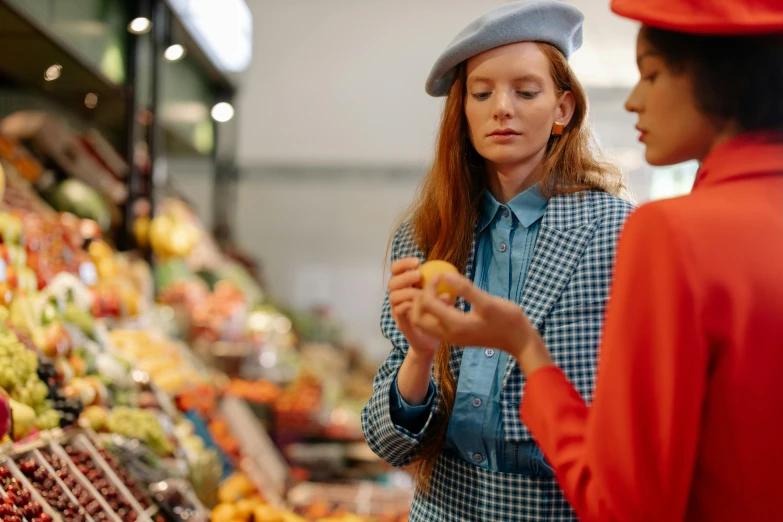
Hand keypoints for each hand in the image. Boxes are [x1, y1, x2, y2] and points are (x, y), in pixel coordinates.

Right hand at [388, 257, 439, 361]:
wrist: (433, 339)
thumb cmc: (438, 314)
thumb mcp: (442, 297)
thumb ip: (442, 286)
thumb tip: (449, 274)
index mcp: (405, 286)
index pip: (396, 270)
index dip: (403, 264)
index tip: (418, 261)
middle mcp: (398, 297)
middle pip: (392, 282)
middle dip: (405, 276)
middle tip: (419, 274)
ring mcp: (397, 310)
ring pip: (393, 296)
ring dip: (407, 291)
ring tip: (421, 290)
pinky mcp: (400, 322)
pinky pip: (398, 311)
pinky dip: (407, 305)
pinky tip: (419, 303)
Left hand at [410, 272, 542, 362]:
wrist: (519, 341)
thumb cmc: (508, 320)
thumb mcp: (488, 302)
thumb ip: (465, 289)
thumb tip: (444, 274)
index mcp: (455, 326)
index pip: (426, 304)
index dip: (429, 285)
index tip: (440, 274)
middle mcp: (449, 335)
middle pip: (417, 317)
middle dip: (418, 298)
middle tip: (429, 283)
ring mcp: (452, 338)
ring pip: (424, 323)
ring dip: (424, 306)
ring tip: (437, 289)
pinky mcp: (456, 336)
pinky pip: (434, 324)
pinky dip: (433, 311)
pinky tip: (448, 297)